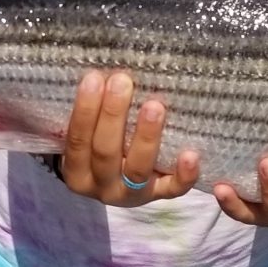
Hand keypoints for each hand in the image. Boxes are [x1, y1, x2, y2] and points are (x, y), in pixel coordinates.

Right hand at [55, 71, 200, 206]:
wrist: (116, 183)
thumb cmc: (99, 145)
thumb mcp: (86, 136)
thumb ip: (90, 115)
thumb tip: (100, 71)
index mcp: (77, 173)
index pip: (78, 141)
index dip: (84, 110)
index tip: (93, 78)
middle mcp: (102, 187)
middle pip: (105, 152)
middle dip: (113, 115)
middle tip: (122, 82)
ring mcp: (132, 194)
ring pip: (138, 169)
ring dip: (146, 137)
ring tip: (154, 106)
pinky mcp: (160, 195)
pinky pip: (173, 189)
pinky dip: (183, 174)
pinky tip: (190, 154)